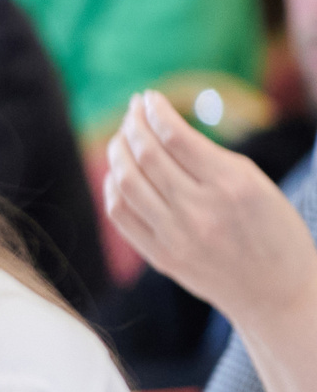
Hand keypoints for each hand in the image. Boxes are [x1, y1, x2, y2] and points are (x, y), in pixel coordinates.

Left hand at [104, 89, 316, 329]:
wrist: (277, 293)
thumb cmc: (274, 232)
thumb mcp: (258, 185)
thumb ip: (212, 159)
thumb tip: (164, 129)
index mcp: (233, 185)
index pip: (177, 137)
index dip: (156, 112)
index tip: (148, 98)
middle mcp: (200, 210)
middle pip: (147, 156)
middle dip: (134, 125)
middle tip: (132, 112)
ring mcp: (176, 236)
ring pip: (126, 182)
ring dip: (118, 152)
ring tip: (122, 137)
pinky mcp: (160, 257)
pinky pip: (121, 214)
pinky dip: (113, 188)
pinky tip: (118, 173)